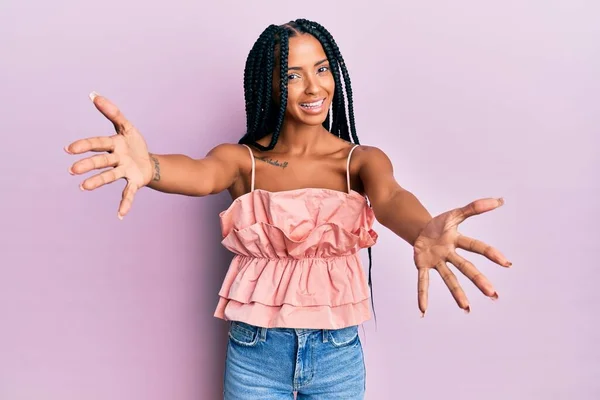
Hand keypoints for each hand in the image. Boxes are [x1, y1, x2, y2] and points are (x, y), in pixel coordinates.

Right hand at [65, 92, 153, 218]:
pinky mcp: (134, 181)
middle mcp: (116, 159)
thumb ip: (112, 112)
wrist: (150, 162)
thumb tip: (93, 95)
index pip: (97, 144)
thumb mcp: (126, 126)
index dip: (84, 146)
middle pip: (101, 161)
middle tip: (72, 170)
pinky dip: (124, 204)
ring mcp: (124, 171)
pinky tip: (120, 215)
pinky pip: (129, 193)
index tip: (69, 149)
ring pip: (110, 176)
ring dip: (98, 182)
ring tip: (84, 187)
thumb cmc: (134, 144)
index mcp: (113, 145)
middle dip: (88, 165)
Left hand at [413, 197, 510, 315]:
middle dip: (479, 280)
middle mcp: (450, 255)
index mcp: (459, 241)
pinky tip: (423, 310)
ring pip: (449, 278)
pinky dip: (423, 295)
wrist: (419, 230)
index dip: (491, 254)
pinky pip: (423, 282)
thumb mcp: (455, 214)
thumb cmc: (440, 225)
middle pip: (466, 267)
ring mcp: (437, 262)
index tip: (506, 263)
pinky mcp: (423, 266)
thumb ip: (474, 208)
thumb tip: (499, 201)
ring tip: (466, 307)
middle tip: (492, 293)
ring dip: (457, 293)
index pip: (476, 246)